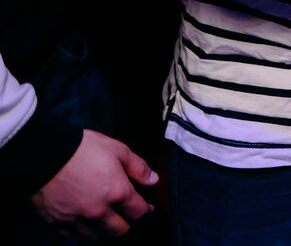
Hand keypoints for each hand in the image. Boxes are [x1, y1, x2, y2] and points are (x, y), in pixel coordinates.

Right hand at [31, 129, 157, 238]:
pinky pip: (72, 234)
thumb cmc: (81, 148)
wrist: (43, 154)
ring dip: (103, 228)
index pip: (139, 212)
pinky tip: (80, 217)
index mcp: (116, 193)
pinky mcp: (56, 222)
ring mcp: (76, 219)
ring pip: (96, 236)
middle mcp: (98, 211)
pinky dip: (79, 229)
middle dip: (126, 223)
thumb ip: (138, 167)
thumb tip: (153, 179)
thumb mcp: (118, 149)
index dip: (147, 211)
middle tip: (126, 213)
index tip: (148, 208)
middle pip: (119, 230)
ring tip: (104, 216)